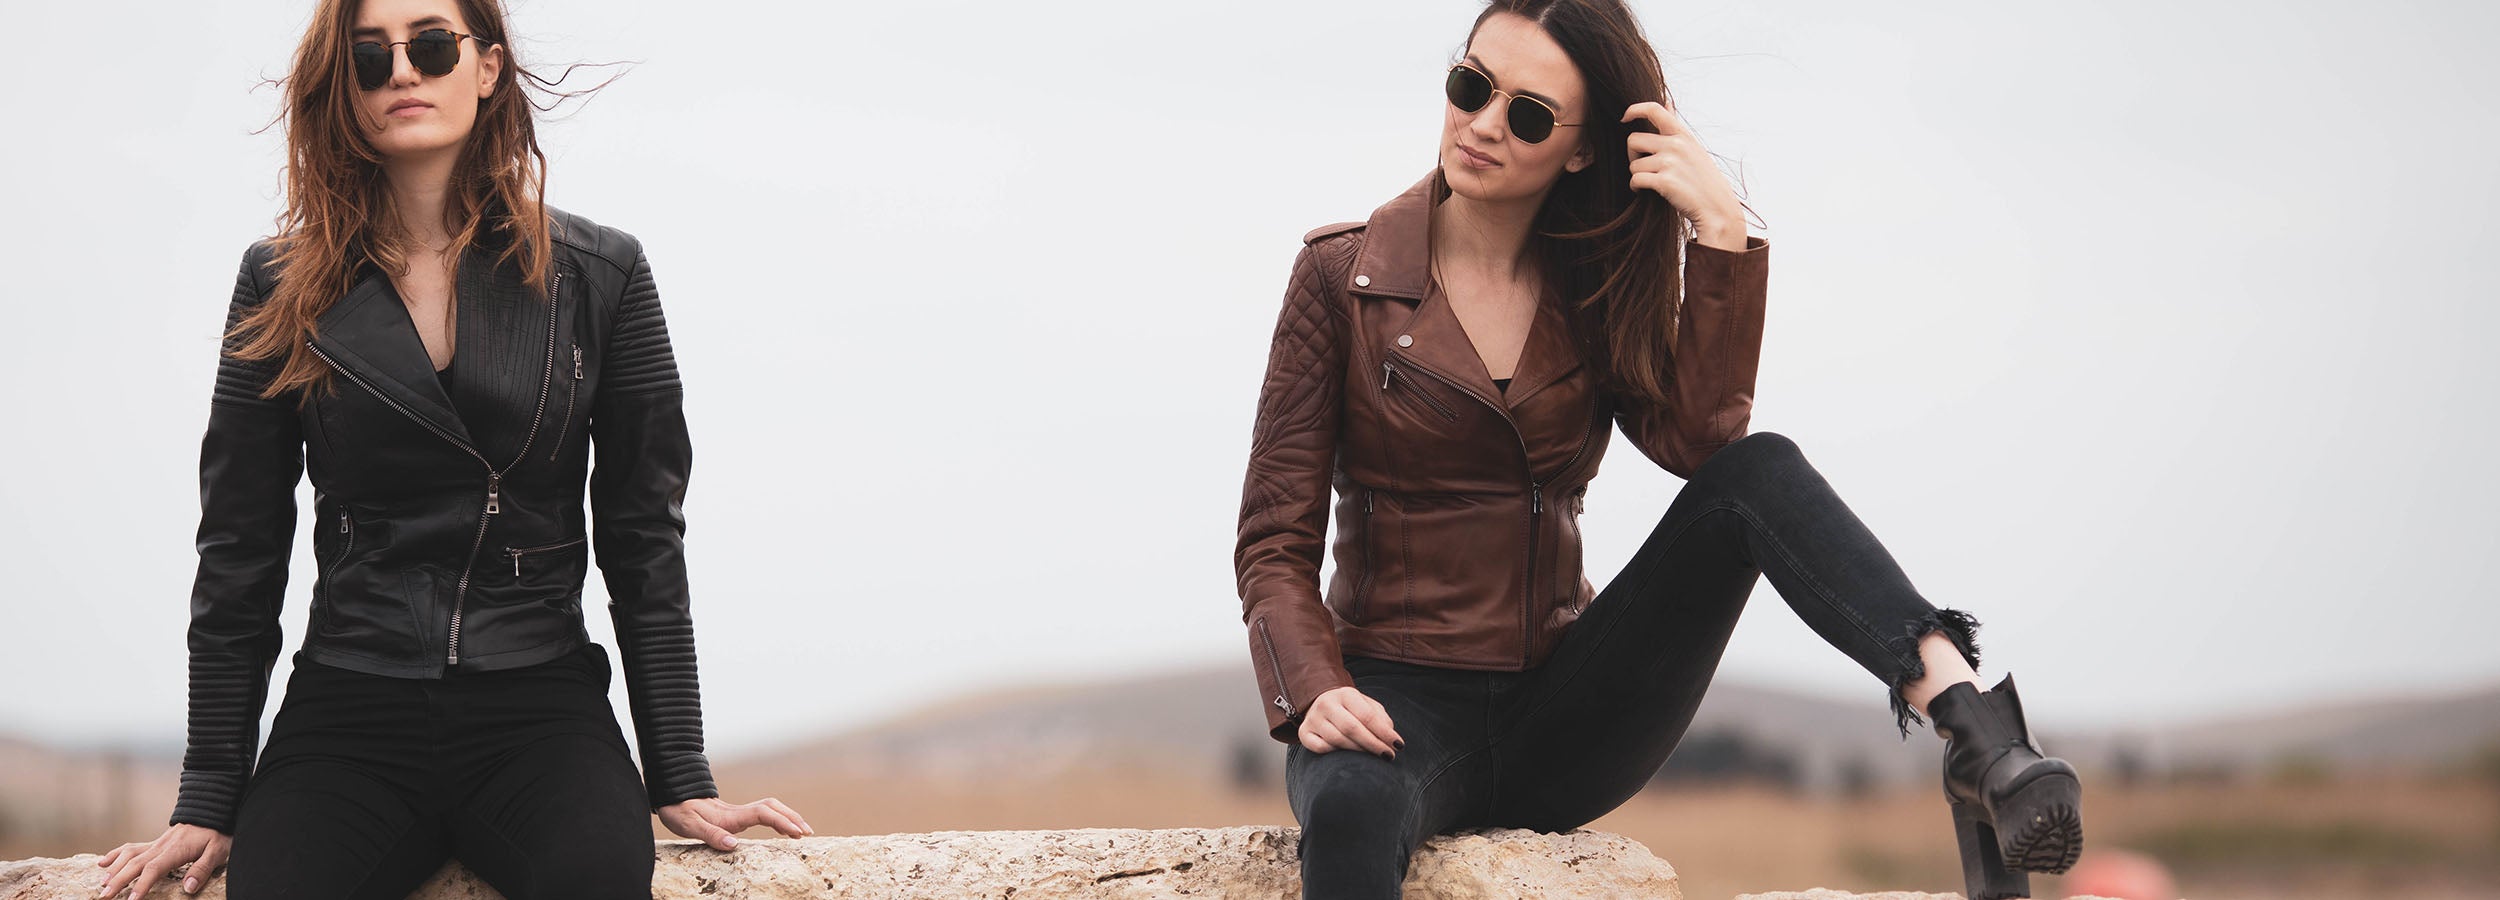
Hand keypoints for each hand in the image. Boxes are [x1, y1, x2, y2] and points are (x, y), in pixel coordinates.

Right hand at [95, 823, 227, 896]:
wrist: (212, 811)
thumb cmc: (217, 833)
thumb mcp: (218, 851)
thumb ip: (203, 868)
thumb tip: (188, 887)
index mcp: (175, 851)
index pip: (154, 869)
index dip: (141, 885)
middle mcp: (160, 846)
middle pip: (135, 864)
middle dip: (118, 881)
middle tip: (105, 896)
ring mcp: (155, 844)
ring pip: (128, 855)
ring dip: (114, 869)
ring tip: (102, 884)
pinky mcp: (154, 843)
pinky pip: (130, 847)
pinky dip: (115, 855)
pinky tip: (102, 863)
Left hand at [657, 796, 812, 849]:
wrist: (671, 795)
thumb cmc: (678, 810)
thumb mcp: (688, 825)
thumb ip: (710, 834)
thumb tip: (733, 844)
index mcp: (730, 816)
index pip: (763, 814)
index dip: (782, 822)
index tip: (797, 832)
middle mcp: (738, 812)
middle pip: (773, 808)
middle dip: (793, 818)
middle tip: (809, 833)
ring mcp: (738, 812)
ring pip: (771, 808)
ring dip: (788, 816)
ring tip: (802, 831)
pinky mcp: (735, 815)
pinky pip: (764, 813)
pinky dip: (778, 818)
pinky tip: (782, 827)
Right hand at [1296, 685, 1404, 758]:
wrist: (1322, 704)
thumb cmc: (1352, 709)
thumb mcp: (1368, 706)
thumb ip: (1381, 718)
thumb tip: (1390, 736)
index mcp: (1346, 694)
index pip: (1367, 715)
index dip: (1384, 733)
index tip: (1398, 745)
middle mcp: (1327, 704)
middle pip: (1352, 728)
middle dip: (1373, 744)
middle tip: (1388, 756)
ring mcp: (1313, 718)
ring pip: (1337, 740)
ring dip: (1358, 751)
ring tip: (1371, 757)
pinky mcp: (1304, 732)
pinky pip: (1320, 748)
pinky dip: (1335, 753)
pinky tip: (1346, 755)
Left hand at [1622, 101, 1747, 250]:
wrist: (1717, 209)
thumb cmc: (1703, 180)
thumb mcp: (1693, 147)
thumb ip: (1675, 127)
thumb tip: (1667, 101)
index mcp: (1683, 135)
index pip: (1654, 110)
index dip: (1634, 109)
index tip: (1624, 118)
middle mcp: (1676, 145)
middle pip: (1633, 140)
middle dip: (1632, 154)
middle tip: (1642, 165)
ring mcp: (1670, 163)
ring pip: (1633, 164)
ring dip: (1637, 175)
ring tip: (1652, 182)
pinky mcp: (1664, 182)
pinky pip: (1635, 179)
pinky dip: (1636, 187)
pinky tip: (1644, 191)